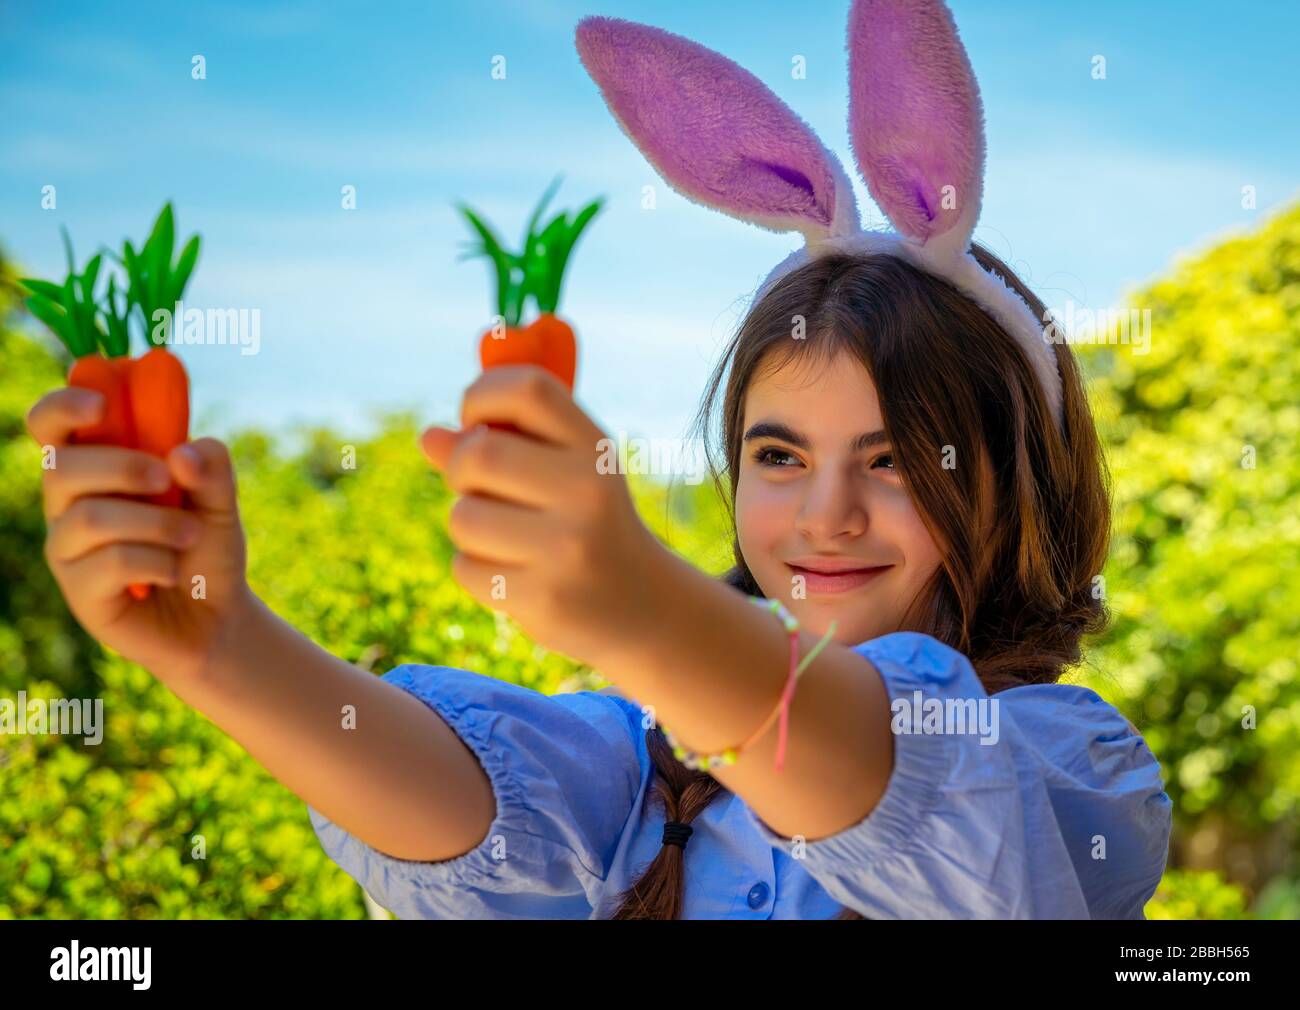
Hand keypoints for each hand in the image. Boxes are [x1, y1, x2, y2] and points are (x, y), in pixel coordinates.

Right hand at [27, 386, 252, 683]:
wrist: (218, 617)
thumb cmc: (206, 549)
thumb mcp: (221, 501)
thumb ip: (211, 468)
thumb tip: (180, 453)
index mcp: (93, 468)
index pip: (51, 426)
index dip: (63, 406)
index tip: (102, 402)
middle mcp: (68, 505)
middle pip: (61, 468)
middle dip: (121, 467)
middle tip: (166, 480)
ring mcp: (68, 550)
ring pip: (89, 518)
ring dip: (154, 522)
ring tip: (190, 535)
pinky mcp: (80, 592)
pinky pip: (109, 563)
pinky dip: (157, 561)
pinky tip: (174, 572)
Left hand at [421, 365, 664, 665]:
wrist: (645, 607)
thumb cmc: (591, 526)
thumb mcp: (566, 475)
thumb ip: (503, 447)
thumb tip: (429, 436)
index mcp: (595, 450)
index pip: (529, 389)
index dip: (482, 395)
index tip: (474, 421)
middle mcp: (588, 492)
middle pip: (478, 456)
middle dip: (458, 470)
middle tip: (474, 486)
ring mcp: (568, 548)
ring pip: (464, 517)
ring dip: (466, 527)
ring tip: (502, 538)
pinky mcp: (545, 599)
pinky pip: (467, 568)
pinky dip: (475, 570)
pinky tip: (514, 575)